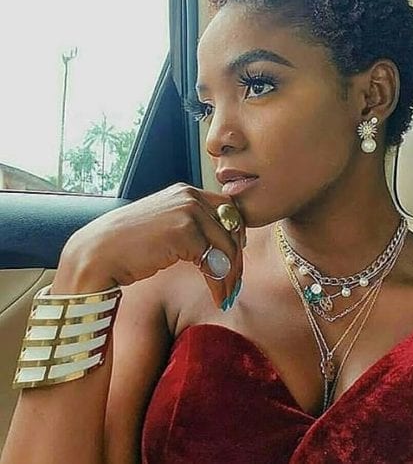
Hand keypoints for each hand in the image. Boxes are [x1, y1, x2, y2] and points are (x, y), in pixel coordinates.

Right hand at [61, 182, 244, 308]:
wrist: (97, 254)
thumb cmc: (127, 246)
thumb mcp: (163, 225)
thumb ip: (189, 225)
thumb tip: (218, 244)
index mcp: (185, 192)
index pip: (228, 210)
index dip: (236, 235)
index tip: (235, 259)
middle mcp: (190, 197)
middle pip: (234, 228)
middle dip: (237, 259)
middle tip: (235, 285)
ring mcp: (189, 212)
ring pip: (227, 247)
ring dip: (230, 277)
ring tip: (227, 297)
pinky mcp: (186, 232)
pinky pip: (215, 262)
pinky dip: (218, 284)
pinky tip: (217, 298)